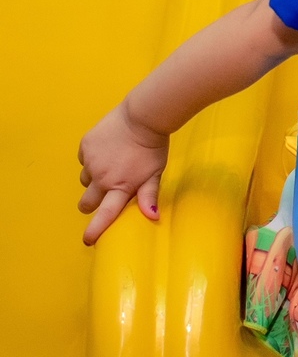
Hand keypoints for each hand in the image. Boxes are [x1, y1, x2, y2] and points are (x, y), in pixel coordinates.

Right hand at [77, 100, 166, 244]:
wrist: (143, 117)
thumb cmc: (153, 147)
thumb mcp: (155, 173)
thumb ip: (149, 196)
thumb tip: (152, 217)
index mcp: (121, 187)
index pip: (106, 214)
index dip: (96, 229)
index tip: (88, 240)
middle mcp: (102, 178)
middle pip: (86, 202)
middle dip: (91, 204)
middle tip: (103, 194)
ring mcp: (91, 162)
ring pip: (84, 180)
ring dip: (93, 179)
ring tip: (110, 167)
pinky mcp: (85, 146)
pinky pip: (83, 160)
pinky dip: (91, 160)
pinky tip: (106, 151)